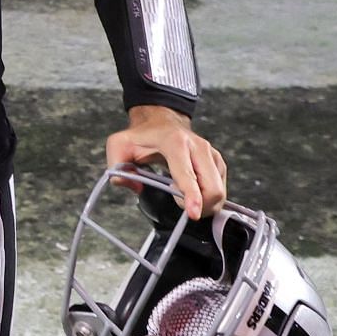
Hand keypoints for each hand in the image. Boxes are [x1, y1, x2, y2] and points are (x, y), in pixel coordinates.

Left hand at [106, 105, 227, 219]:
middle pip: (212, 188)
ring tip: (183, 197)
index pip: (188, 174)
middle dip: (201, 207)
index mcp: (175, 143)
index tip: (193, 214)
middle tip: (182, 206)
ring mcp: (210, 153)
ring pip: (219, 191)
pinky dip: (208, 198)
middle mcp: (198, 146)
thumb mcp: (118, 145)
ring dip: (205, 204)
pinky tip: (192, 191)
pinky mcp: (217, 161)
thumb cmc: (142, 136)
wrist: (161, 122)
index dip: (192, 196)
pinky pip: (220, 188)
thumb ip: (116, 166)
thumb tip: (132, 186)